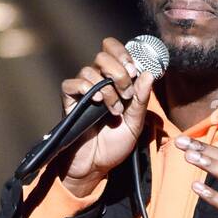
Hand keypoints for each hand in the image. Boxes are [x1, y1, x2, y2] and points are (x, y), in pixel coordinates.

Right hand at [57, 37, 154, 194]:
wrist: (96, 165)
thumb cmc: (115, 145)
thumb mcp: (135, 123)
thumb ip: (141, 100)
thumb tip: (148, 74)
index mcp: (115, 82)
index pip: (114, 51)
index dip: (123, 53)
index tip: (134, 69)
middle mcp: (98, 82)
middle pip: (102, 56)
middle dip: (118, 72)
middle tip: (126, 93)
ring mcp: (83, 91)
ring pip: (89, 70)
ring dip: (106, 89)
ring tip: (114, 110)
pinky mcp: (69, 102)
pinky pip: (71, 83)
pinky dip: (84, 88)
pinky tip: (96, 102)